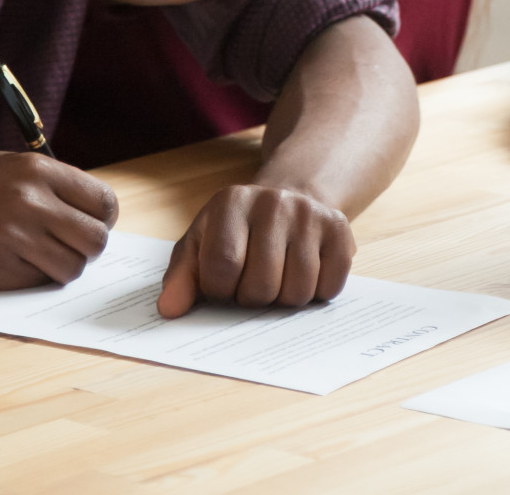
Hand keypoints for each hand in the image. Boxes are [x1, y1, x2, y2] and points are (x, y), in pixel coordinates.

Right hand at [0, 151, 118, 290]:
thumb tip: (92, 210)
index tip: (90, 224)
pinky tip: (11, 264)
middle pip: (96, 238)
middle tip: (69, 247)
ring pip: (74, 267)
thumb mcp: (4, 168)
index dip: (102, 218)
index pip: (102, 201)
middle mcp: (31, 201)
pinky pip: (40, 281)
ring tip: (38, 257)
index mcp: (37, 169)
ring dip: (63, 267)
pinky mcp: (0, 270)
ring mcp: (16, 237)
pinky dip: (34, 279)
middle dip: (88, 247)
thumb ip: (48, 185)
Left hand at [157, 183, 353, 316]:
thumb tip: (169, 310)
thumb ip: (182, 277)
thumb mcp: (201, 244)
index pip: (221, 270)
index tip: (223, 285)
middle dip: (253, 298)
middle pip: (262, 286)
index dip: (219, 291)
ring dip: (285, 300)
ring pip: (298, 291)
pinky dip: (316, 293)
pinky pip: (329, 287)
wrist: (288, 199)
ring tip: (278, 278)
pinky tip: (305, 273)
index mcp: (231, 202)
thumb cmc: (237, 232)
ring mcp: (310, 214)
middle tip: (252, 282)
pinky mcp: (339, 229)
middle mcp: (273, 202)